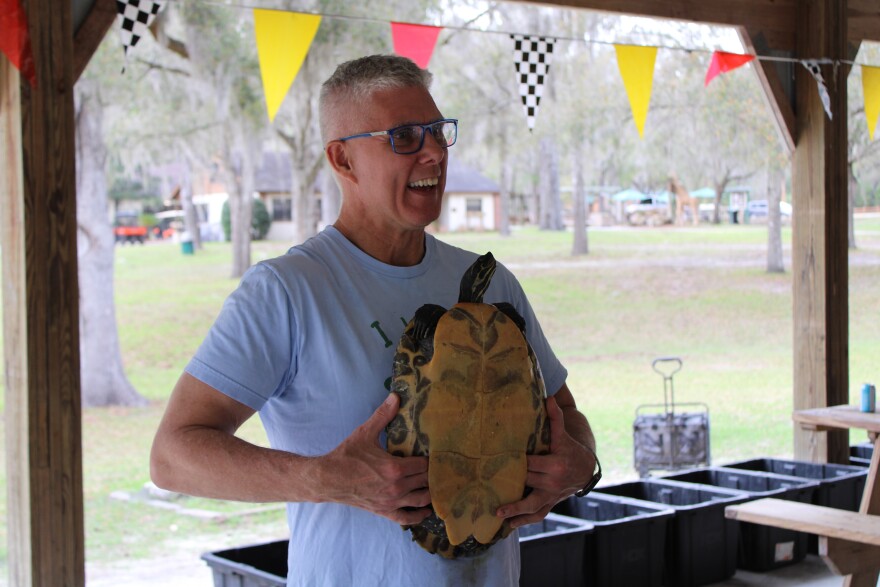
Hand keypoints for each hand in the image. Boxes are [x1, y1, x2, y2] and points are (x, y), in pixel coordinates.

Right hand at [319, 393, 430, 524]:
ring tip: (438, 486)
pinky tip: (426, 511)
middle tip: (441, 468)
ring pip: (421, 500)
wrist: (328, 479)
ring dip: (431, 494)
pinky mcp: (384, 511)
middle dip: (434, 475)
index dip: (432, 460)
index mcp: (395, 468)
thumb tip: (395, 396)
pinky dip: (418, 516)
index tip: (437, 454)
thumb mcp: (365, 433)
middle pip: (426, 482)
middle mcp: (396, 487)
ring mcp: (391, 502)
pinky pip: (406, 518)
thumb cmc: (346, 456)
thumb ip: (383, 415)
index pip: (425, 465)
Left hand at [496, 395, 595, 528]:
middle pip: (527, 482)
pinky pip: (538, 514)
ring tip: (498, 514)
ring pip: (532, 505)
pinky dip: (524, 520)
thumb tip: (548, 397)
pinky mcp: (551, 503)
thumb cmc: (570, 449)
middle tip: (485, 483)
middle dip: (509, 483)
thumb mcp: (563, 435)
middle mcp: (553, 482)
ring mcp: (552, 495)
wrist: (586, 469)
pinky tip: (509, 526)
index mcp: (555, 464)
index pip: (530, 464)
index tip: (495, 461)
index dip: (514, 462)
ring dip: (515, 510)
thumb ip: (555, 418)